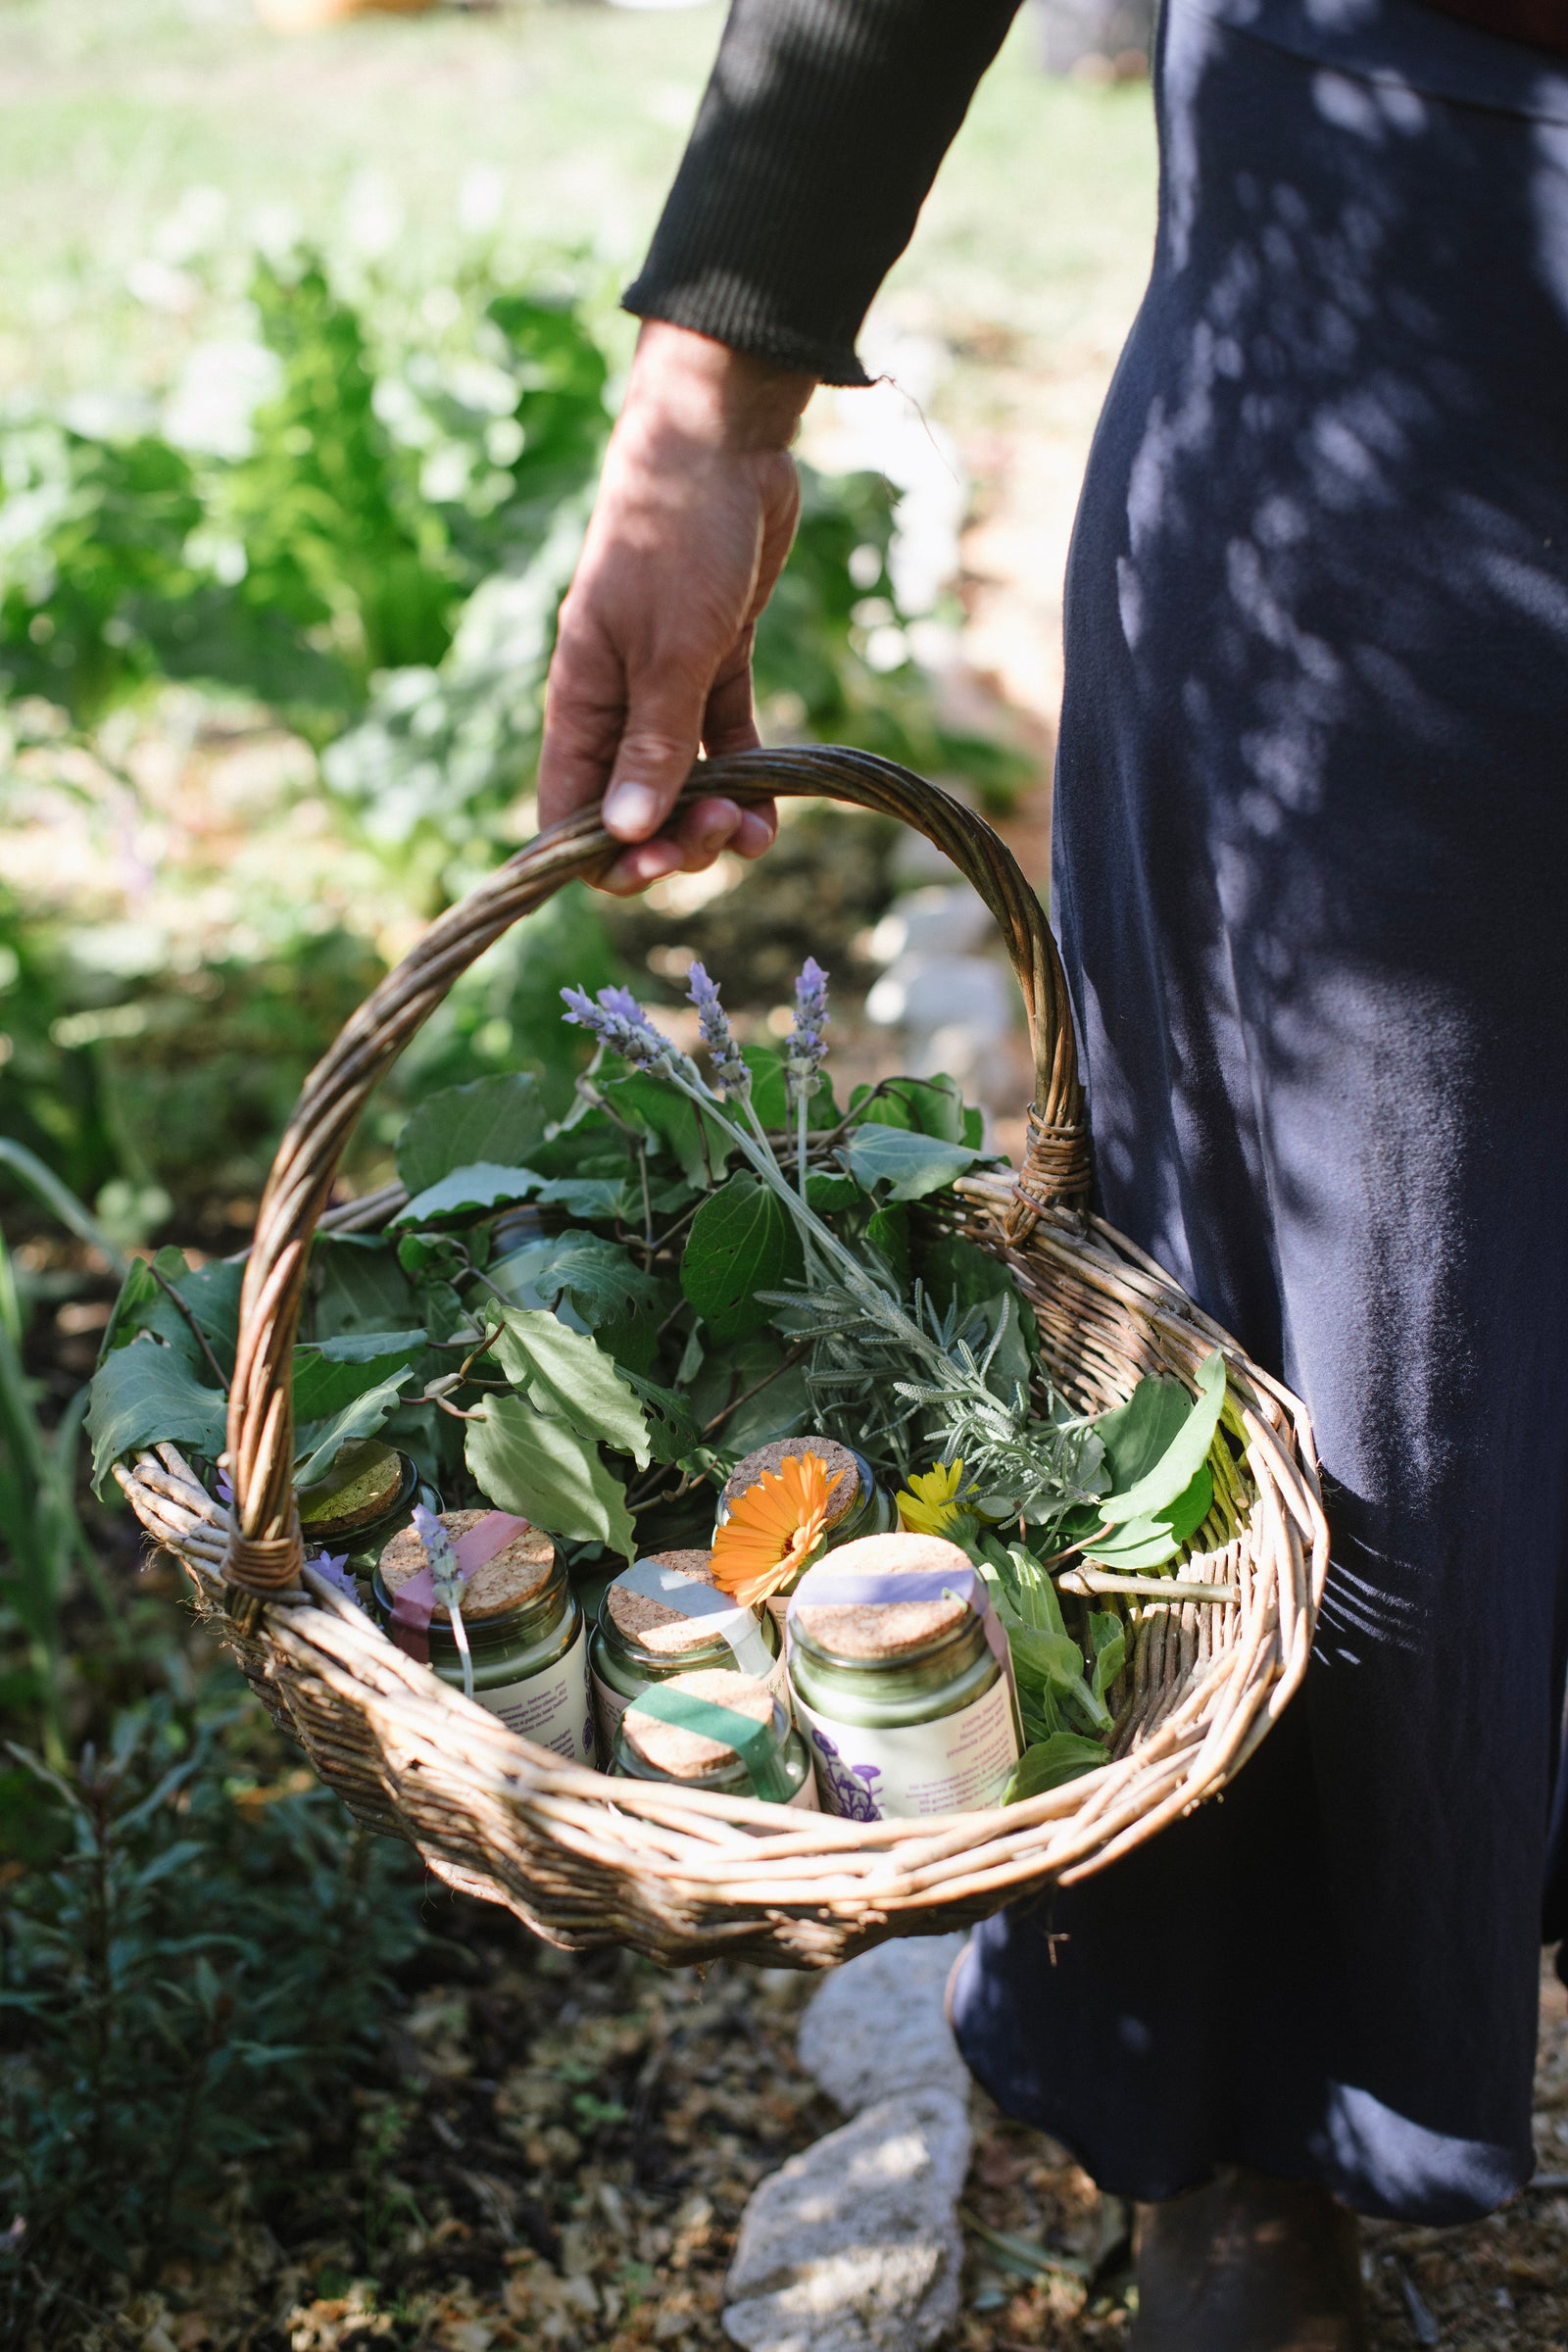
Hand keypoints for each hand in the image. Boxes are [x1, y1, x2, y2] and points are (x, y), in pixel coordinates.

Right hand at [539, 320, 815, 894]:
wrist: (721, 445)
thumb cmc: (677, 539)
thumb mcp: (669, 653)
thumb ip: (651, 747)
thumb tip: (627, 838)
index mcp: (580, 704)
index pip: (570, 815)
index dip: (606, 858)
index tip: (657, 866)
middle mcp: (616, 706)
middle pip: (632, 813)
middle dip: (675, 843)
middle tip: (724, 833)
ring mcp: (666, 688)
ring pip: (682, 788)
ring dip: (717, 823)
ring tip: (756, 829)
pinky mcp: (715, 666)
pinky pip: (724, 748)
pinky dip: (747, 785)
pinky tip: (774, 812)